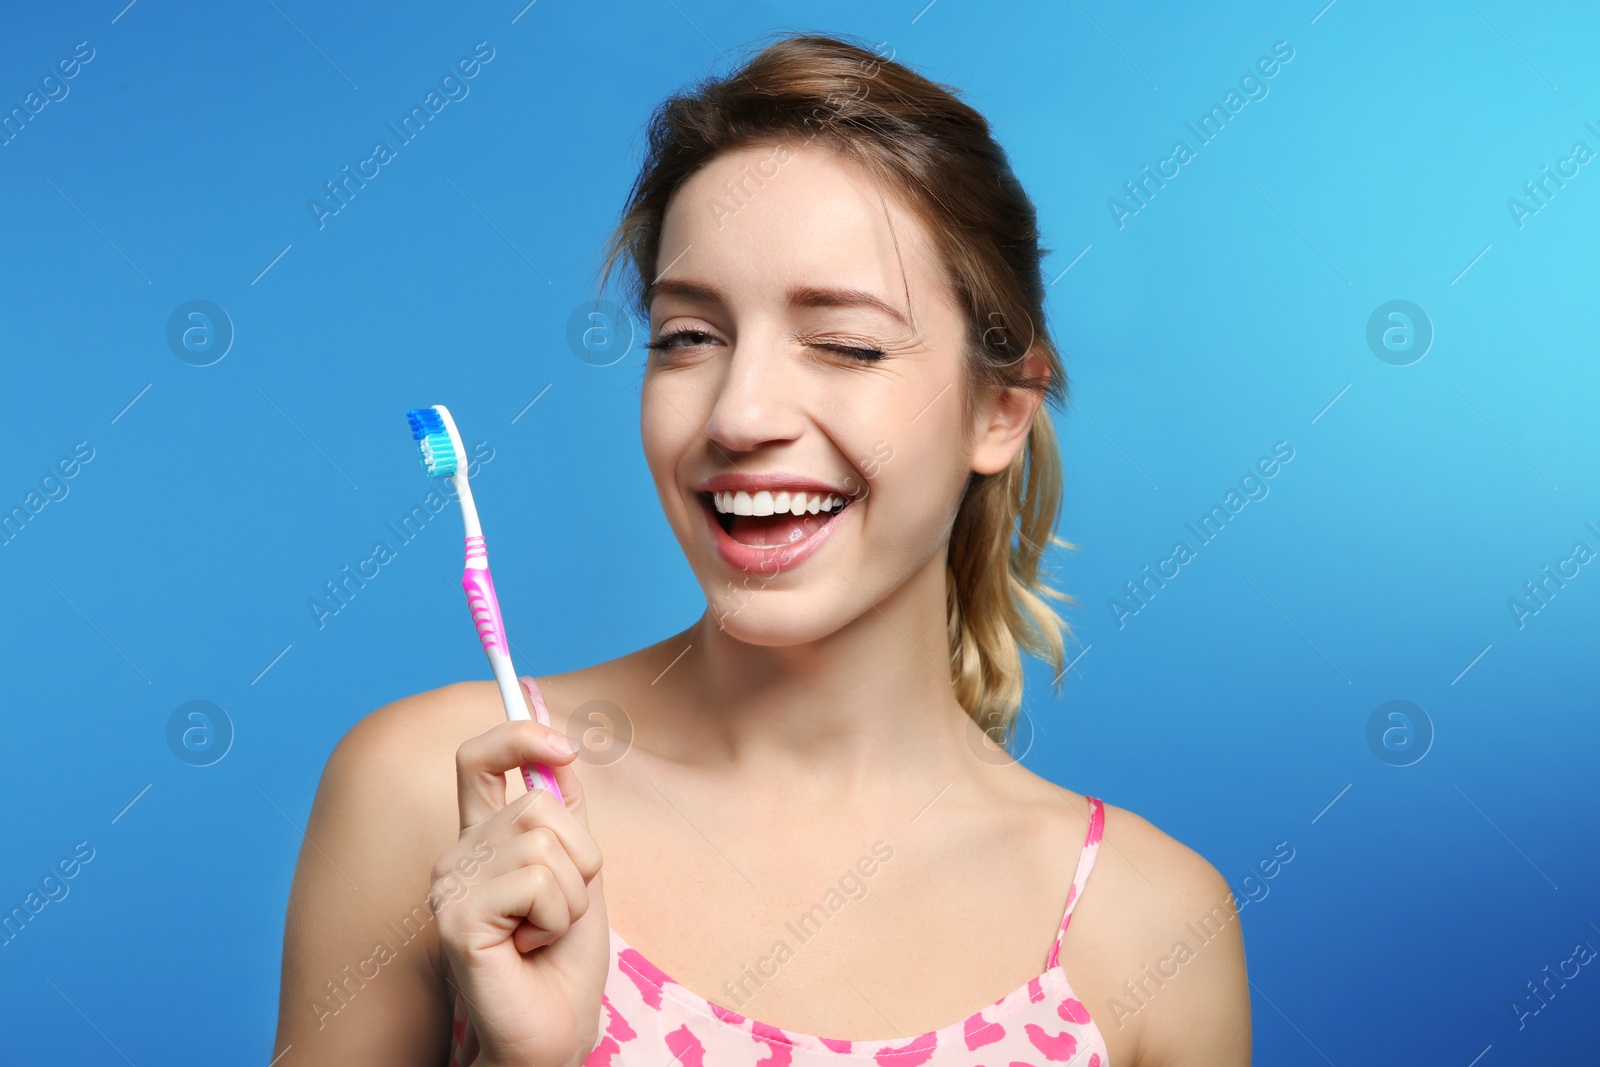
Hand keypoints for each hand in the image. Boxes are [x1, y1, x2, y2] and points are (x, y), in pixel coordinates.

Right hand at [432, 714, 608, 1066]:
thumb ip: (565, 814)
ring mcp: (449, 885)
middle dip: (580, 857)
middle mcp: (456, 855)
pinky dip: (556, 917)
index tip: (561, 745)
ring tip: (545, 932)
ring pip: (543, 843)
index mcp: (481, 840)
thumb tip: (563, 749)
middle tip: (561, 910)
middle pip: (537, 804)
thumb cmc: (563, 960)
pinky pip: (536, 881)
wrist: (554, 1031)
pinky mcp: (456, 918)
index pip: (478, 759)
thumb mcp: (577, 872)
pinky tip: (530, 947)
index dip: (517, 735)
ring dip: (571, 894)